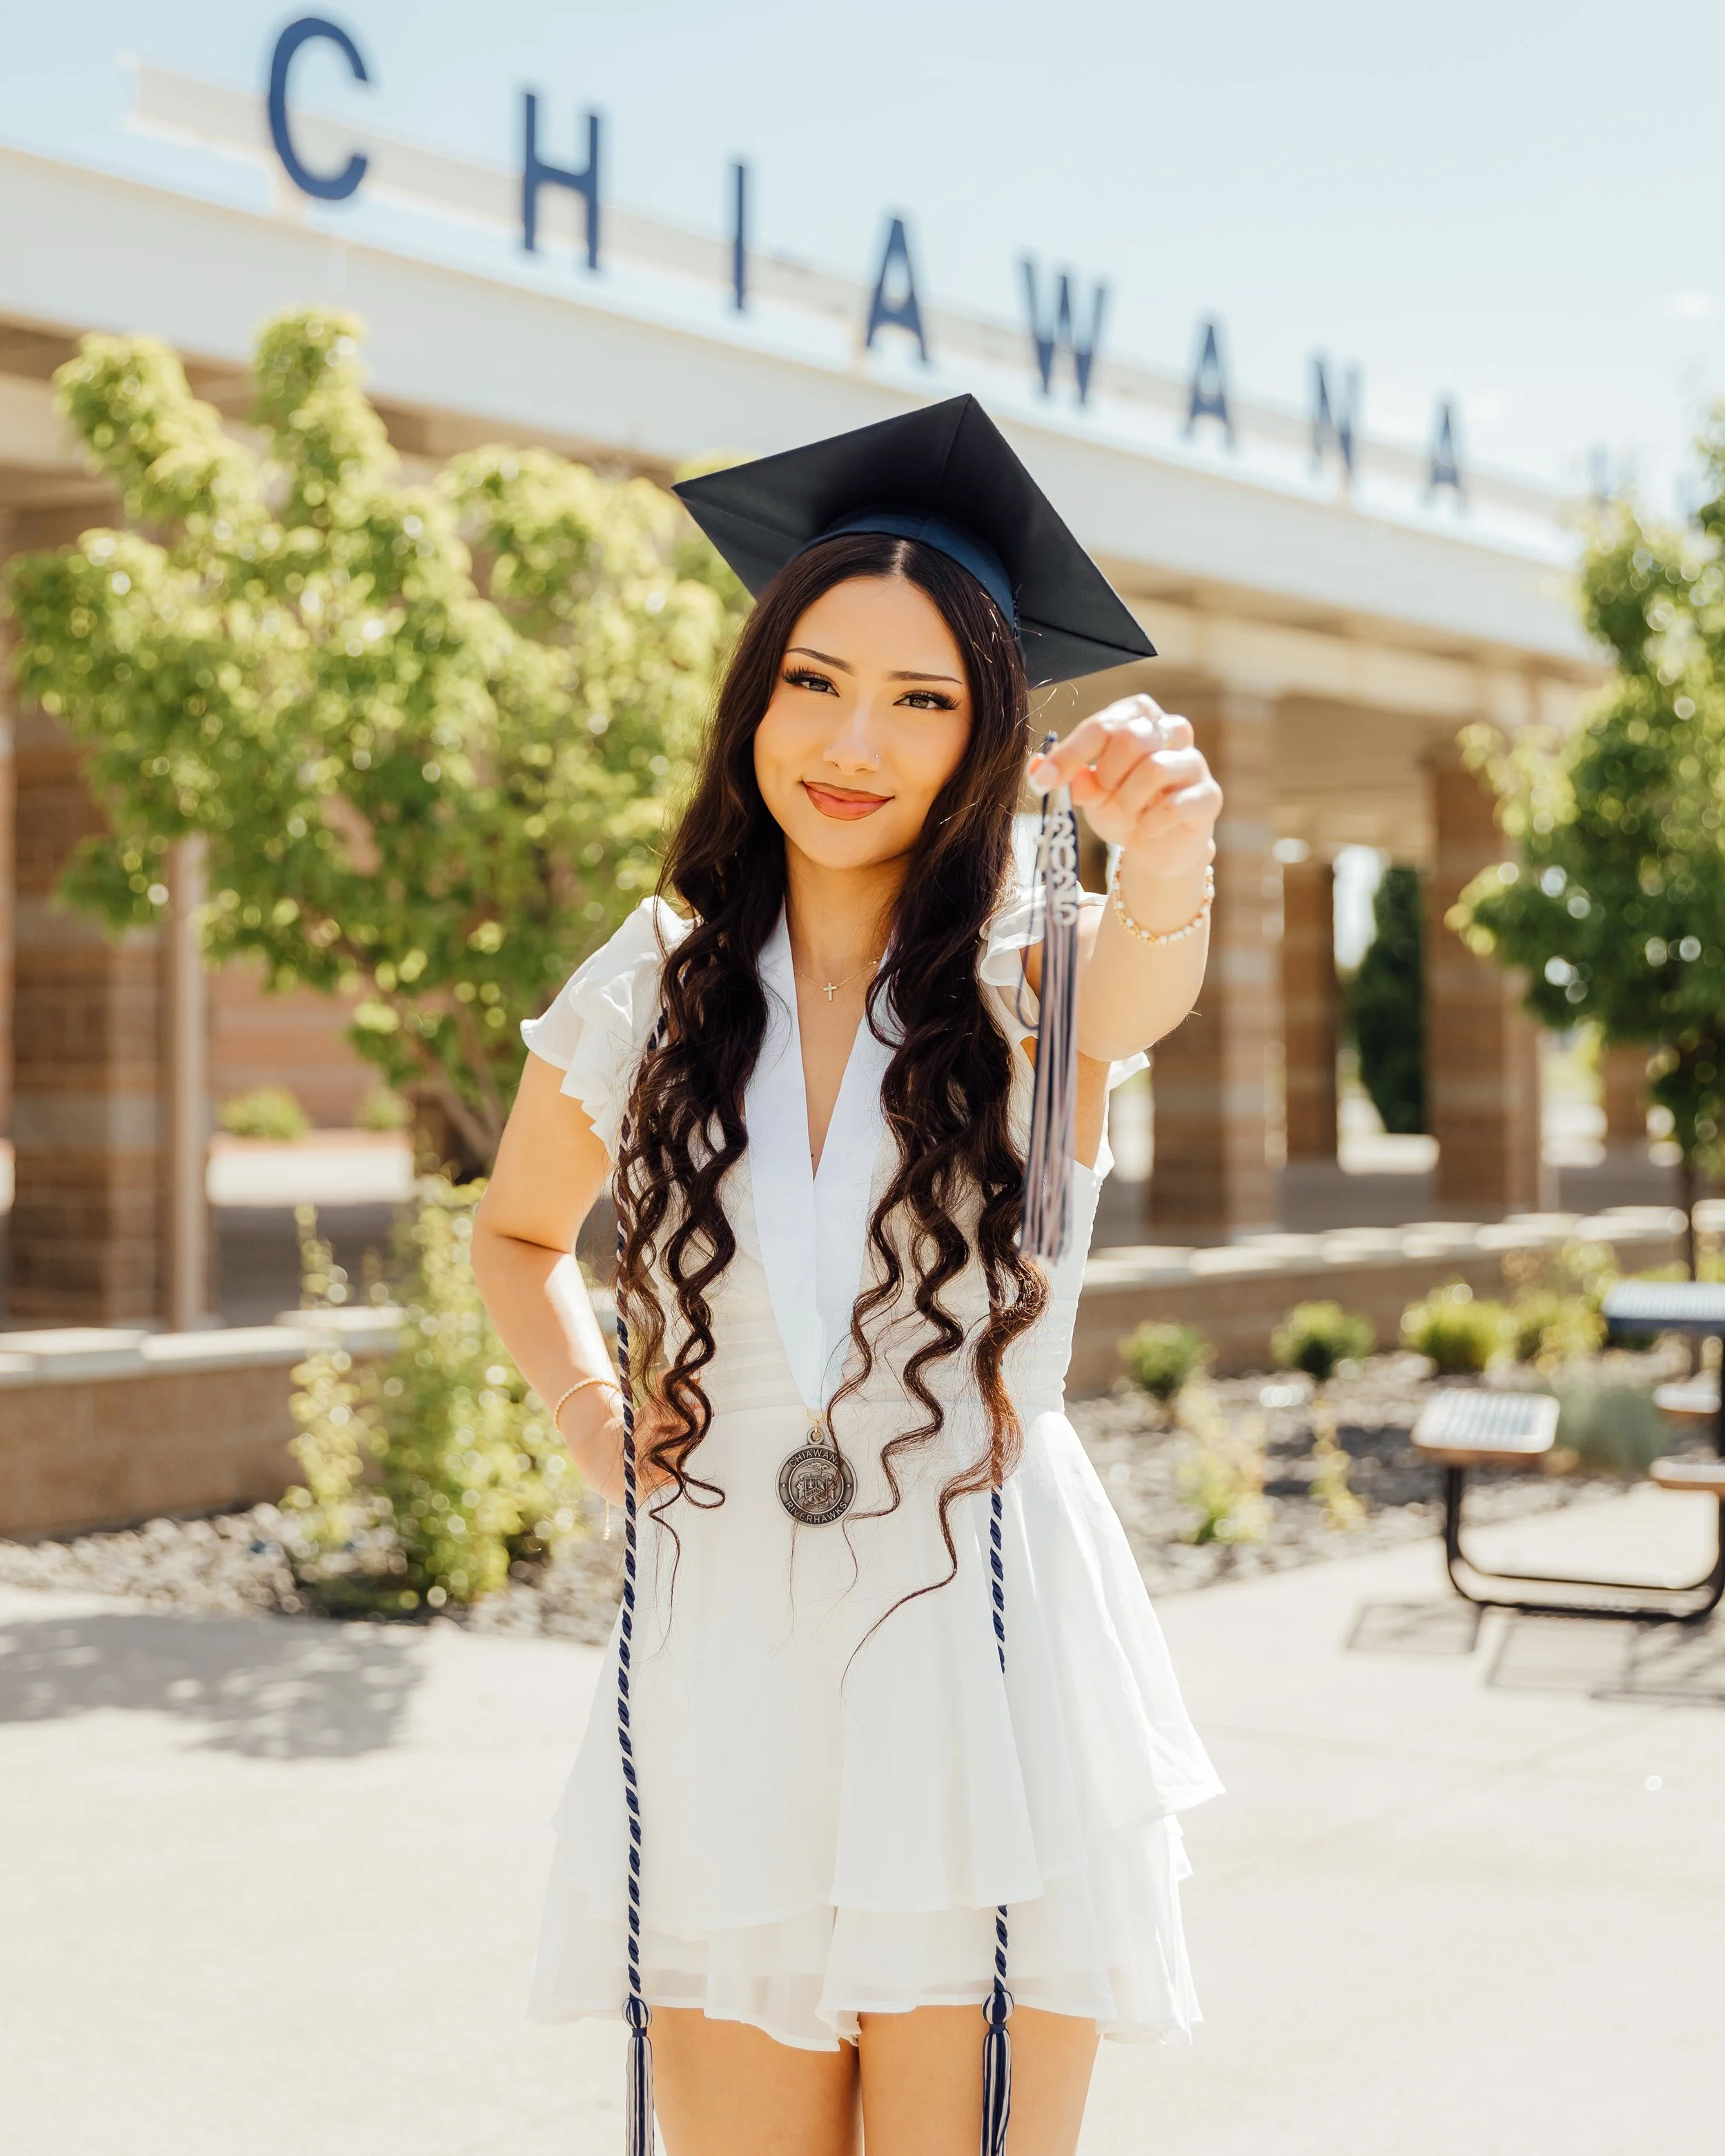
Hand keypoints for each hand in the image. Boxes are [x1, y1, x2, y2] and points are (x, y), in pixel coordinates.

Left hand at [1027, 695, 1220, 880]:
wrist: (1156, 848)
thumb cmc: (1124, 807)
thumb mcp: (1091, 794)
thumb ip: (1072, 779)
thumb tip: (1039, 767)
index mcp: (1138, 717)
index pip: (1104, 724)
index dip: (1070, 753)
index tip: (1044, 781)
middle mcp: (1172, 730)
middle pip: (1132, 738)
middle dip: (1107, 776)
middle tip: (1104, 797)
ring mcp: (1194, 762)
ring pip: (1155, 768)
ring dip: (1128, 801)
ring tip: (1127, 815)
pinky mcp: (1209, 796)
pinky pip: (1175, 805)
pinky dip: (1149, 824)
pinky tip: (1144, 831)